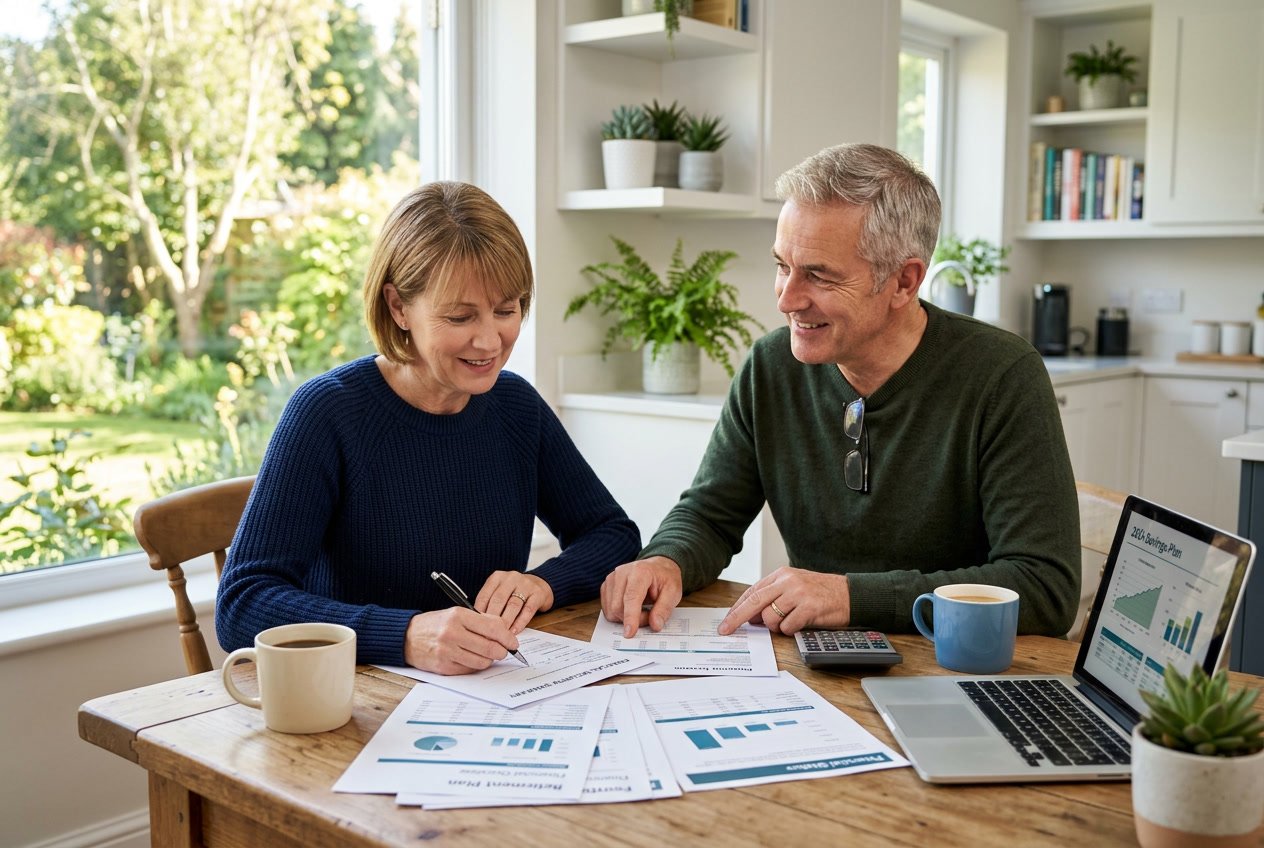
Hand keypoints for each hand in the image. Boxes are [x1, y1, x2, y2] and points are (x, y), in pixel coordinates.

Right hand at [402, 608, 520, 674]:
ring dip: (489, 660)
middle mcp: (452, 633)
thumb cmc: (435, 624)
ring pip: (482, 661)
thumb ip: (481, 620)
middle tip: (504, 651)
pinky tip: (472, 658)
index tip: (513, 642)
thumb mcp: (457, 613)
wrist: (407, 637)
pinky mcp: (443, 667)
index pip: (493, 627)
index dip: (507, 637)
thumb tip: (504, 629)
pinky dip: (475, 665)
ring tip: (487, 654)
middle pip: (490, 647)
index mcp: (458, 616)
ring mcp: (447, 651)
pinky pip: (469, 669)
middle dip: (502, 651)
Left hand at [474, 571, 552, 633]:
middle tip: (487, 633)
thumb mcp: (500, 592)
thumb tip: (478, 623)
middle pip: (498, 599)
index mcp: (497, 577)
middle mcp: (511, 578)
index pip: (485, 595)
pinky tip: (515, 632)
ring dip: (506, 622)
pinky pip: (528, 609)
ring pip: (513, 605)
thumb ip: (489, 604)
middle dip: (492, 618)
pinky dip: (520, 622)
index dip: (479, 612)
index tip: (476, 626)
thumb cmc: (514, 592)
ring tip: (500, 635)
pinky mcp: (538, 593)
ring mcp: (526, 584)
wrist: (539, 585)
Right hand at [600, 556, 682, 637]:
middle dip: (633, 620)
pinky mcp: (606, 586)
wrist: (657, 567)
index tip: (630, 633)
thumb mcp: (673, 592)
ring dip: (625, 618)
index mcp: (640, 571)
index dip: (630, 617)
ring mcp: (611, 579)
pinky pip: (607, 609)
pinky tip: (630, 608)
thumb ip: (664, 609)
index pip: (631, 597)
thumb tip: (655, 625)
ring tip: (641, 610)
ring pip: (610, 610)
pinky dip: (619, 615)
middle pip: (617, 607)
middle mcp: (622, 573)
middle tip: (649, 617)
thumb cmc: (665, 578)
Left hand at [717, 567, 849, 635]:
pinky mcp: (809, 608)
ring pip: (770, 617)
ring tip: (792, 621)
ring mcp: (798, 593)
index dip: (737, 608)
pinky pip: (787, 627)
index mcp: (782, 574)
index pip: (752, 591)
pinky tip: (801, 623)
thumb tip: (752, 616)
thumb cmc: (821, 593)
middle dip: (737, 618)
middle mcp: (788, 581)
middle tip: (726, 630)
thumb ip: (774, 597)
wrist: (850, 595)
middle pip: (754, 602)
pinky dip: (790, 630)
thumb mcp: (795, 587)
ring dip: (776, 627)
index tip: (726, 620)